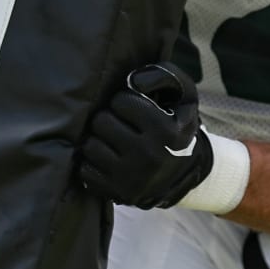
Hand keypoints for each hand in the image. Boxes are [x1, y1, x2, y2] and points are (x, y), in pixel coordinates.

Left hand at [79, 64, 216, 210]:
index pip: (121, 101)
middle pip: (101, 122)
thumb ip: (163, 75)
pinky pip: (85, 170)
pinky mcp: (117, 193)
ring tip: (112, 141)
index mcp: (166, 131)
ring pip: (90, 146)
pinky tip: (107, 159)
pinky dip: (92, 163)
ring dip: (98, 140)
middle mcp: (149, 156)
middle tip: (119, 124)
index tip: (131, 108)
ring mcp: (132, 178)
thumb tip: (133, 81)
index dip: (123, 101)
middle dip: (108, 118)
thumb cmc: (176, 125)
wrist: (183, 172)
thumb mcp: (184, 95)